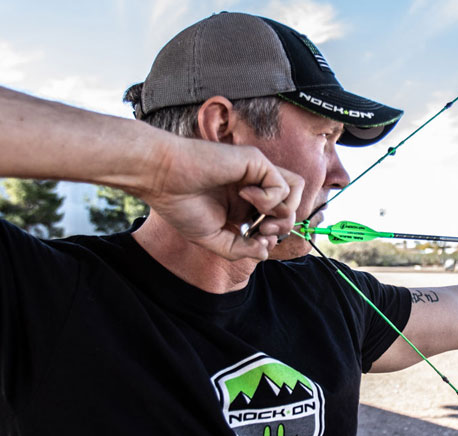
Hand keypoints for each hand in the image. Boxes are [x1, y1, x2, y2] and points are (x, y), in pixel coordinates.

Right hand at [133, 135, 303, 260]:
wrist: (162, 179)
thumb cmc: (180, 204)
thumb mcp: (212, 238)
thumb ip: (239, 249)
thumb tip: (264, 253)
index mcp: (244, 204)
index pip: (276, 219)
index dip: (274, 235)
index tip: (257, 242)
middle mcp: (253, 187)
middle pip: (292, 204)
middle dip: (283, 226)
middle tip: (262, 232)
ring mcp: (256, 172)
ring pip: (296, 190)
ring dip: (285, 212)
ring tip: (262, 219)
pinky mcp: (256, 161)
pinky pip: (282, 185)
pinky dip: (269, 199)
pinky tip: (244, 195)